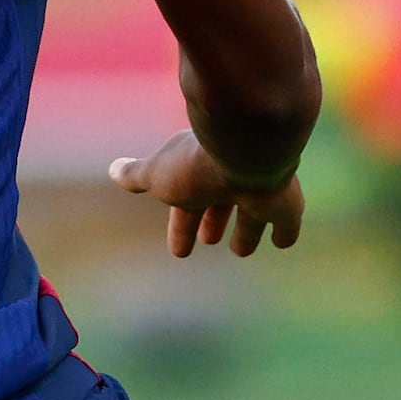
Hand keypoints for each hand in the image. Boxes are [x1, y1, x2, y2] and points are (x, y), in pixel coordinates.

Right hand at [109, 131, 303, 257]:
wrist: (247, 148)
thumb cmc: (197, 164)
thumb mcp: (158, 174)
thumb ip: (136, 175)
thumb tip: (114, 170)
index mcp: (199, 169)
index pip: (187, 200)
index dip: (181, 225)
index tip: (179, 251)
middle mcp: (231, 176)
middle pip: (221, 203)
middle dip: (213, 221)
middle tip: (208, 240)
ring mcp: (261, 188)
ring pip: (253, 212)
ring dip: (247, 231)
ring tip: (241, 249)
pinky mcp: (285, 202)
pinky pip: (286, 220)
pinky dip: (284, 232)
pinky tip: (283, 241)